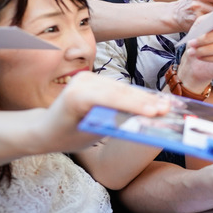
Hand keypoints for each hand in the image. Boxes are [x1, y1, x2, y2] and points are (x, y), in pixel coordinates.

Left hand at [40, 72, 172, 151]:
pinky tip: (151, 100)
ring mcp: (88, 76)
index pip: (112, 99)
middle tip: (167, 109)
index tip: (155, 113)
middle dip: (146, 101)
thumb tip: (141, 121)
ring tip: (164, 106)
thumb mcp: (90, 136)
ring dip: (144, 97)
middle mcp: (82, 81)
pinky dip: (135, 95)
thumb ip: (112, 125)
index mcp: (76, 97)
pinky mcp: (93, 77)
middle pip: (121, 91)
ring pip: (123, 88)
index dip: (135, 105)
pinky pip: (119, 87)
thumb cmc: (66, 136)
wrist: (45, 127)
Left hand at [177, 11, 212, 89]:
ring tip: (193, 51)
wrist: (195, 61)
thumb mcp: (199, 27)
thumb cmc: (199, 41)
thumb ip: (205, 21)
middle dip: (207, 38)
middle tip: (192, 42)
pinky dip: (209, 57)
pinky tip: (199, 57)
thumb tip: (211, 20)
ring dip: (206, 49)